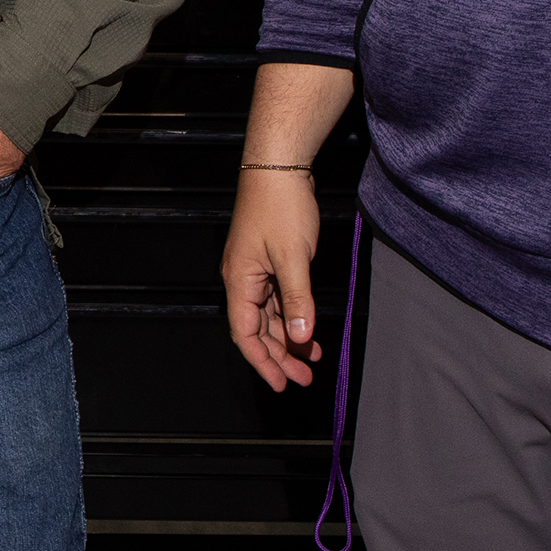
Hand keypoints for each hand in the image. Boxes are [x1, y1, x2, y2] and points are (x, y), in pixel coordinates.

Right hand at [222, 169, 325, 391]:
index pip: (245, 334)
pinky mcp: (268, 262)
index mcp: (240, 281)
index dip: (263, 362)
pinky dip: (292, 318)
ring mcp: (255, 271)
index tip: (282, 383)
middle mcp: (242, 280)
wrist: (278, 168)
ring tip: (310, 360)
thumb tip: (301, 338)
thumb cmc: (280, 206)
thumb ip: (297, 301)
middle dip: (279, 356)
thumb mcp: (293, 258)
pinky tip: (308, 330)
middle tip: (302, 378)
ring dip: (287, 339)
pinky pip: (277, 300)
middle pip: (256, 330)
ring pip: (268, 317)